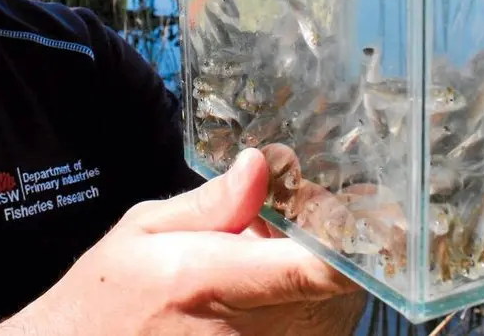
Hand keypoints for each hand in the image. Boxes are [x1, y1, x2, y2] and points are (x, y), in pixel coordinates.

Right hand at [2, 147, 364, 335]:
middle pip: (339, 290)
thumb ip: (212, 202)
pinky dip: (310, 311)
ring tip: (269, 264)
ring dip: (323, 283)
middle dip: (334, 249)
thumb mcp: (144, 230)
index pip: (315, 268)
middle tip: (298, 225)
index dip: (356, 241)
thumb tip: (264, 164)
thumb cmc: (110, 296)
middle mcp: (245, 332)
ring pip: (333, 316)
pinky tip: (269, 297)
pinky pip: (314, 333)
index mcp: (211, 280)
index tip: (372, 212)